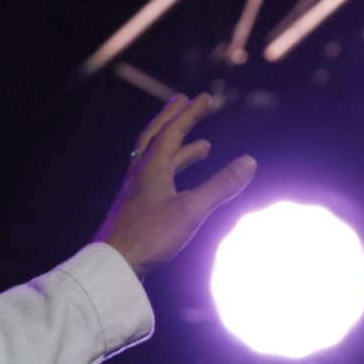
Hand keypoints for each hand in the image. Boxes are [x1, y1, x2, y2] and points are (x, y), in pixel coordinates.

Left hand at [95, 93, 257, 277]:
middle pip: (154, 139)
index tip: (203, 98)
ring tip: (202, 147)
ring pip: (155, 161)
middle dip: (171, 119)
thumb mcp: (190, 210)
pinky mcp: (134, 211)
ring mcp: (134, 193)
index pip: (171, 132)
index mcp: (151, 169)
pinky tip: (181, 186)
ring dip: (177, 149)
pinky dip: (171, 172)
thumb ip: (220, 186)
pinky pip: (153, 181)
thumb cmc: (149, 237)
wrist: (113, 265)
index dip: (188, 114)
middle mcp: (140, 176)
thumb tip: (249, 162)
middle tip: (183, 103)